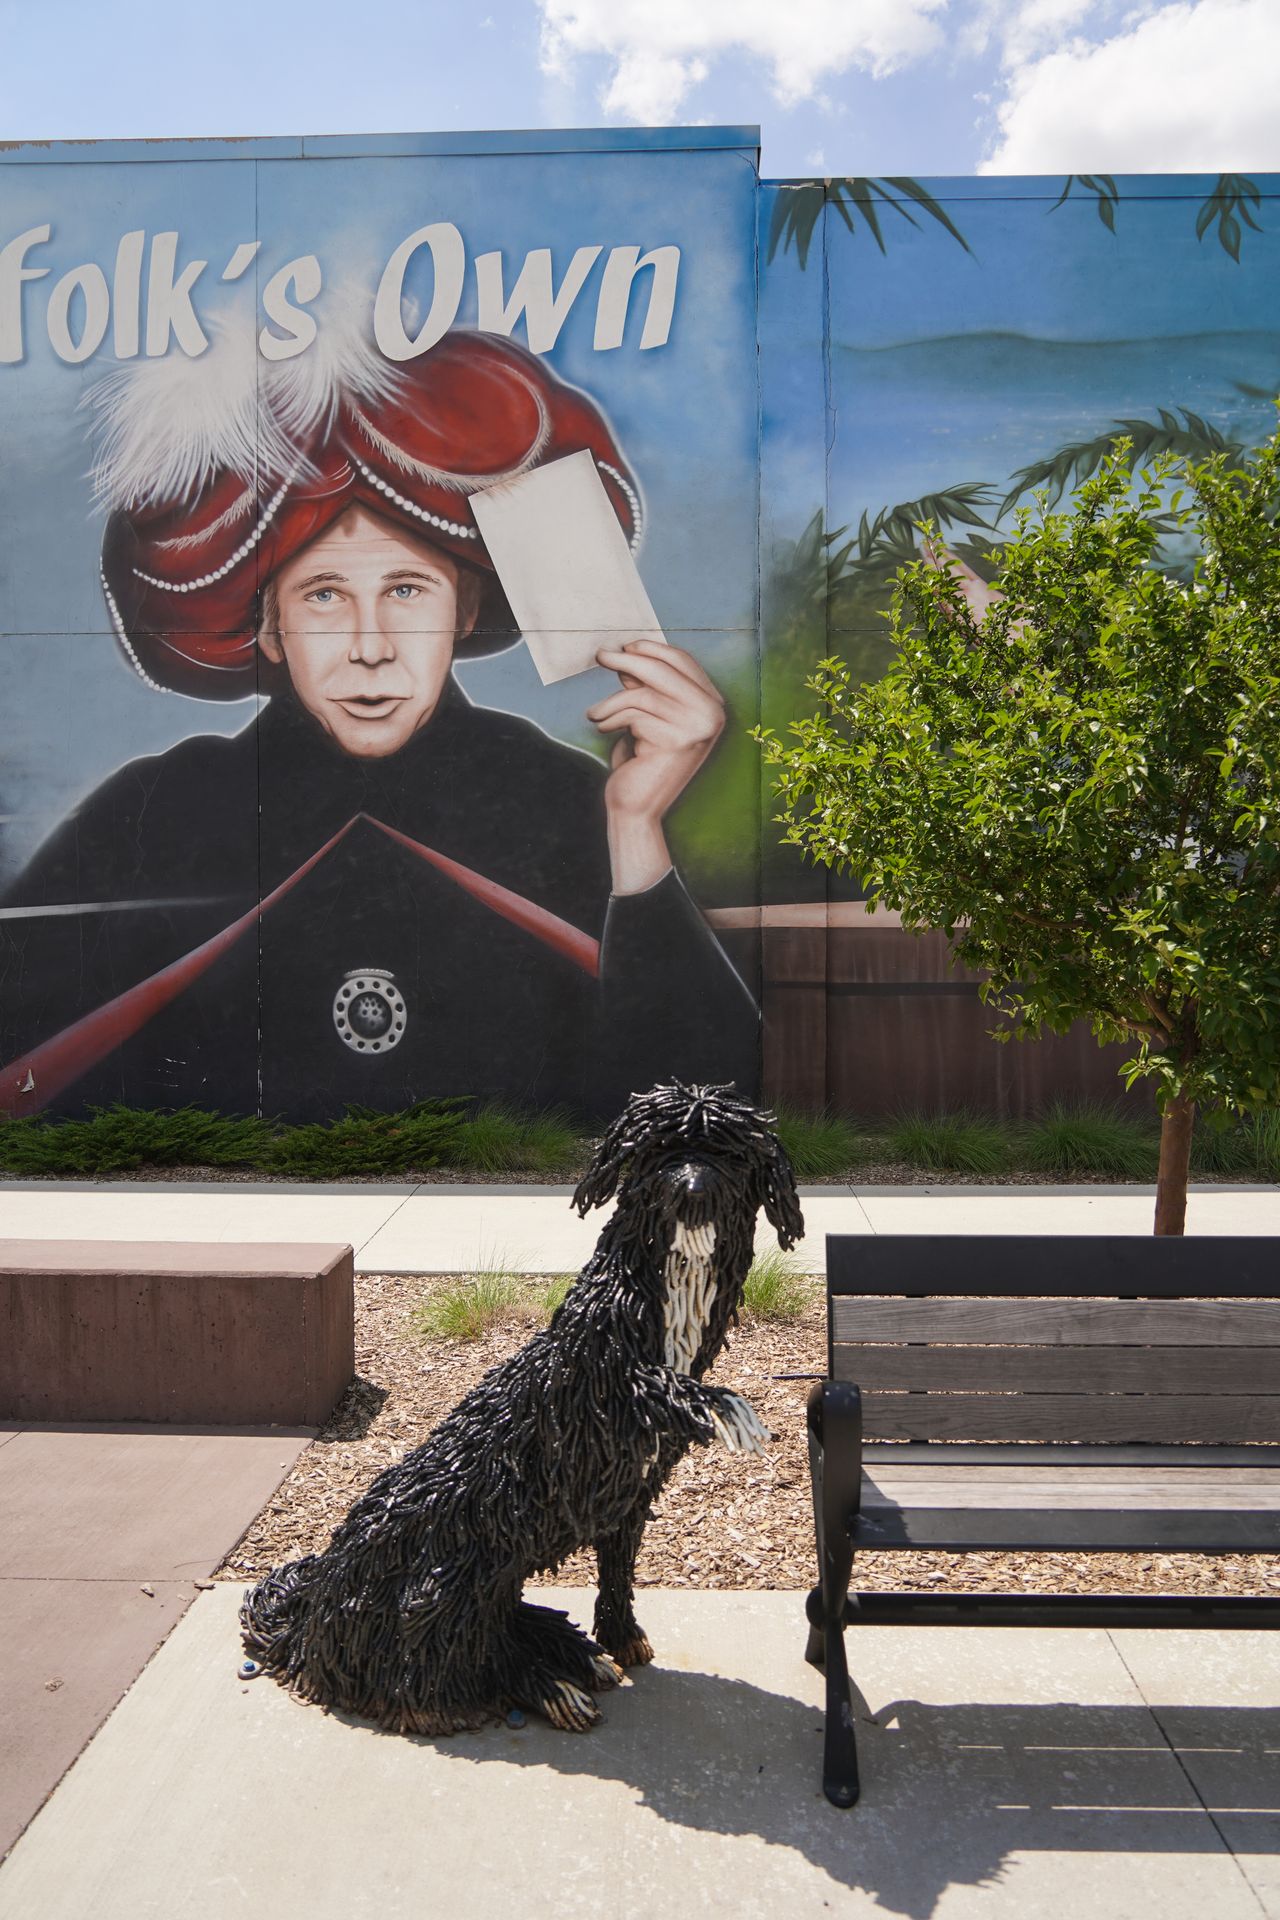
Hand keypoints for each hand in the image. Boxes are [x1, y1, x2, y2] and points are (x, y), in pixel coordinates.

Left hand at [587, 640, 725, 894]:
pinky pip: (634, 713)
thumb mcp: (647, 716)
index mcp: (713, 705)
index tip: (625, 647)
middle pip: (664, 670)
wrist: (637, 808)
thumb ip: (646, 686)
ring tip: (596, 714)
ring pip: (644, 693)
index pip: (683, 662)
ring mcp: (698, 727)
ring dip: (612, 701)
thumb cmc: (641, 762)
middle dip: (628, 659)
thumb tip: (628, 652)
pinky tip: (603, 729)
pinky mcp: (677, 740)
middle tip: (601, 656)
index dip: (651, 650)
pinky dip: (611, 718)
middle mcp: (713, 715)